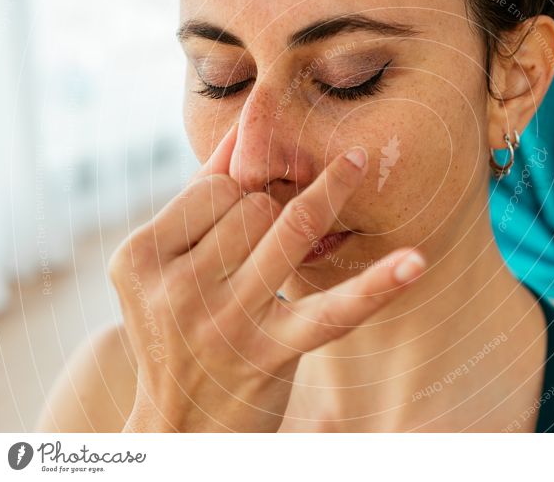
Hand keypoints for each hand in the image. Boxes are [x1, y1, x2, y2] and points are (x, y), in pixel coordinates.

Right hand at [109, 123, 426, 431]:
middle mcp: (178, 288)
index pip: (216, 187)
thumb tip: (242, 126)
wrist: (180, 426)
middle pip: (255, 204)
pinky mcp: (272, 352)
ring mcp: (226, 321)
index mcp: (140, 257)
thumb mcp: (165, 264)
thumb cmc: (179, 329)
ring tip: (355, 164)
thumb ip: (198, 194)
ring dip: (325, 196)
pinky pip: (334, 309)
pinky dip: (378, 284)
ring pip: (292, 227)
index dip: (245, 186)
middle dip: (277, 202)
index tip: (256, 201)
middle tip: (280, 224)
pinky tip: (414, 261)